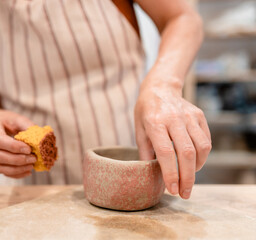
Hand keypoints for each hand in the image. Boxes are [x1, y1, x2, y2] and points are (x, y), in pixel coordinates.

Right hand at [0, 109, 36, 177]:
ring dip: (16, 169)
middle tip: (33, 158)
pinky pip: (2, 171)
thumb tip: (41, 139)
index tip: (29, 149)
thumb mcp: (18, 118)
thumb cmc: (7, 120)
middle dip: (17, 160)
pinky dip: (15, 174)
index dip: (14, 147)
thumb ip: (28, 126)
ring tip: (31, 166)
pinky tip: (27, 172)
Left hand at [134, 80, 210, 198]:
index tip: (173, 190)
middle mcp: (173, 119)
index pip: (166, 153)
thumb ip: (144, 153)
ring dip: (196, 168)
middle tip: (185, 193)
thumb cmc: (145, 111)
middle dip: (187, 177)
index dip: (171, 174)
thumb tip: (149, 176)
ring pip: (201, 147)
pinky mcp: (199, 116)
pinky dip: (202, 156)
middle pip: (186, 153)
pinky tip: (194, 162)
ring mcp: (189, 116)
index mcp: (154, 123)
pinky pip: (206, 140)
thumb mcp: (139, 130)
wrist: (160, 88)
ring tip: (188, 177)